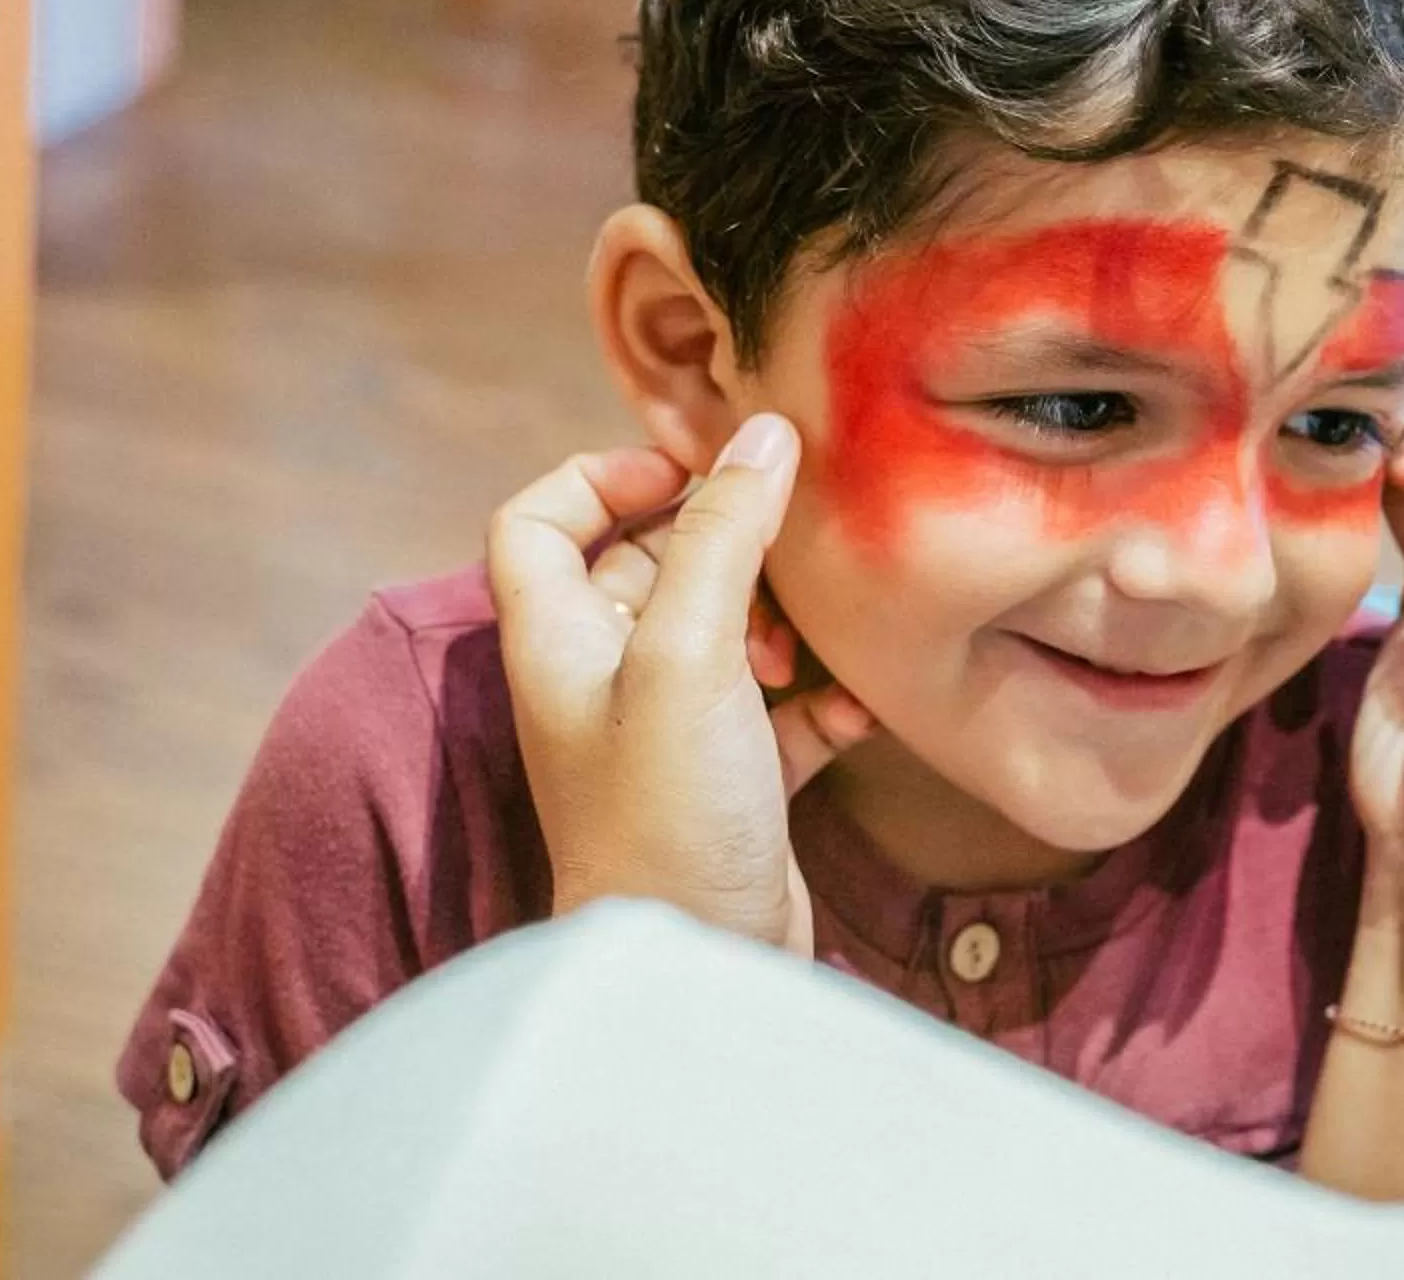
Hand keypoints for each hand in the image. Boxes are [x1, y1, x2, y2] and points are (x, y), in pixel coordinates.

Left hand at [486, 415, 873, 955]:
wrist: (701, 971)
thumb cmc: (666, 816)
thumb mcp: (690, 655)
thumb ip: (723, 538)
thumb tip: (763, 433)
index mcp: (560, 642)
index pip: (539, 521)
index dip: (601, 476)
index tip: (687, 469)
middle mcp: (604, 682)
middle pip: (650, 567)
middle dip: (726, 548)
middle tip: (787, 552)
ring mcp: (670, 734)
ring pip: (727, 632)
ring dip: (783, 620)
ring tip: (814, 642)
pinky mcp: (734, 781)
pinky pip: (784, 709)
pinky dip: (824, 695)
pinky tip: (864, 700)